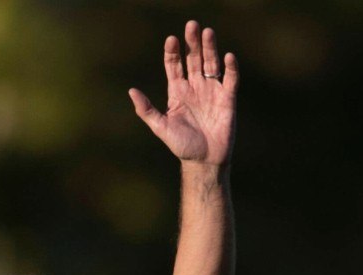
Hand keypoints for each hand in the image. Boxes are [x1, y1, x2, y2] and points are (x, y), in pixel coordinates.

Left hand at [129, 21, 237, 166]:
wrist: (204, 161)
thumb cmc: (182, 146)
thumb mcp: (161, 128)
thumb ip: (147, 110)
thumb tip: (131, 90)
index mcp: (177, 92)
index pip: (174, 66)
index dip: (172, 52)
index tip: (171, 39)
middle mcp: (195, 87)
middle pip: (193, 59)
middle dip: (192, 43)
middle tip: (192, 25)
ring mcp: (212, 91)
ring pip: (211, 64)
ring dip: (210, 48)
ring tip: (208, 32)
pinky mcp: (227, 99)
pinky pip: (230, 79)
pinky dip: (230, 68)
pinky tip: (228, 57)